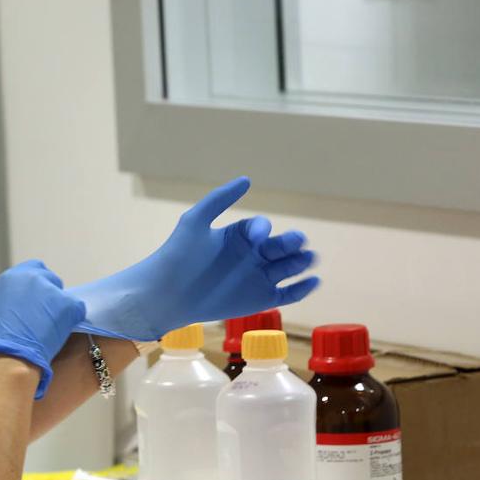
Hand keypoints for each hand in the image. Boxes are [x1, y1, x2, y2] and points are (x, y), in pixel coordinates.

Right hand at [0, 260, 85, 398]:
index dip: (39, 284)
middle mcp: (31, 277)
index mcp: (12, 277)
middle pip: (51, 280)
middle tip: (47, 317)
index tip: (39, 299)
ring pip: (64, 297)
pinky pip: (77, 310)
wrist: (9, 355)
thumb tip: (19, 307)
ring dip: (60, 310)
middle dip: (51, 297)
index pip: (34, 268)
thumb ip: (11, 301)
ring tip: (51, 330)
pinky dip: (72, 321)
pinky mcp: (67, 303)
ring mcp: (50, 289)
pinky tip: (60, 334)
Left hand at [68, 177, 318, 341]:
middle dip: (291, 242)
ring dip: (301, 261)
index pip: (260, 228)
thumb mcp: (195, 222)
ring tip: (309, 258)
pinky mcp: (262, 300)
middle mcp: (253, 255)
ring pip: (289, 267)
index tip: (257, 235)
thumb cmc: (177, 256)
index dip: (261, 229)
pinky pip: (288, 294)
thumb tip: (247, 179)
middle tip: (297, 240)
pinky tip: (313, 282)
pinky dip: (302, 289)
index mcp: (240, 235)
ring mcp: (259, 278)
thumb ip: (218, 200)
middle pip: (281, 246)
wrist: (166, 294)